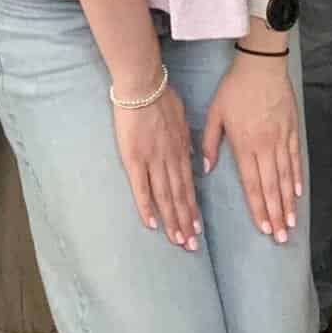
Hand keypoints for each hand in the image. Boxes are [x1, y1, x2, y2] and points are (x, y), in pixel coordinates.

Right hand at [112, 83, 200, 248]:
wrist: (143, 86)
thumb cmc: (162, 98)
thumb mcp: (182, 118)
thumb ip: (186, 141)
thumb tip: (190, 158)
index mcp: (181, 150)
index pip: (188, 186)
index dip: (193, 209)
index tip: (198, 229)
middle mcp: (170, 159)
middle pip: (179, 196)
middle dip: (186, 222)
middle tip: (191, 246)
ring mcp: (153, 161)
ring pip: (164, 196)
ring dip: (172, 220)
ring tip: (177, 241)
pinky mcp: (134, 160)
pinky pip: (141, 188)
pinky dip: (147, 207)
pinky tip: (152, 224)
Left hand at [201, 50, 300, 243]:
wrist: (262, 65)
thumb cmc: (235, 88)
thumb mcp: (214, 113)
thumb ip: (209, 142)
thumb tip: (207, 169)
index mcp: (244, 145)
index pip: (252, 184)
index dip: (258, 208)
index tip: (263, 228)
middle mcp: (264, 146)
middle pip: (271, 186)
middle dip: (276, 214)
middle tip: (281, 236)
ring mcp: (280, 138)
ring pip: (286, 176)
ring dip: (289, 201)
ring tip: (292, 222)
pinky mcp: (292, 128)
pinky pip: (295, 157)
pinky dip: (297, 176)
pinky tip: (299, 192)